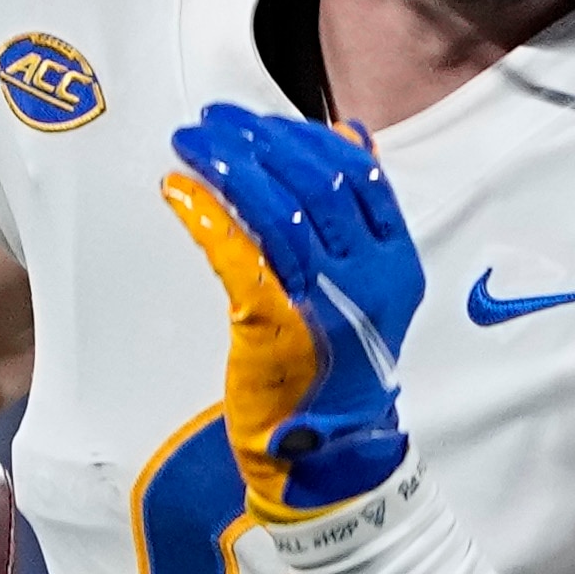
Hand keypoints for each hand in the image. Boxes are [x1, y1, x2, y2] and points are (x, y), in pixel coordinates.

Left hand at [163, 103, 425, 516]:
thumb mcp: (372, 289)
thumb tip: (349, 136)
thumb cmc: (340, 366)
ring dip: (229, 165)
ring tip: (192, 141)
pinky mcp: (276, 325)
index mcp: (396, 262)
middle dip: (261, 140)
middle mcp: (369, 276)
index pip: (359, 175)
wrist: (328, 452)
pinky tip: (179, 190)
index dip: (306, 137)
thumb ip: (363, 218)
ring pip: (279, 209)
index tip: (260, 121)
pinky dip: (205, 215)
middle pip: (317, 182)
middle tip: (214, 121)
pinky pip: (238, 254)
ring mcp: (326, 300)